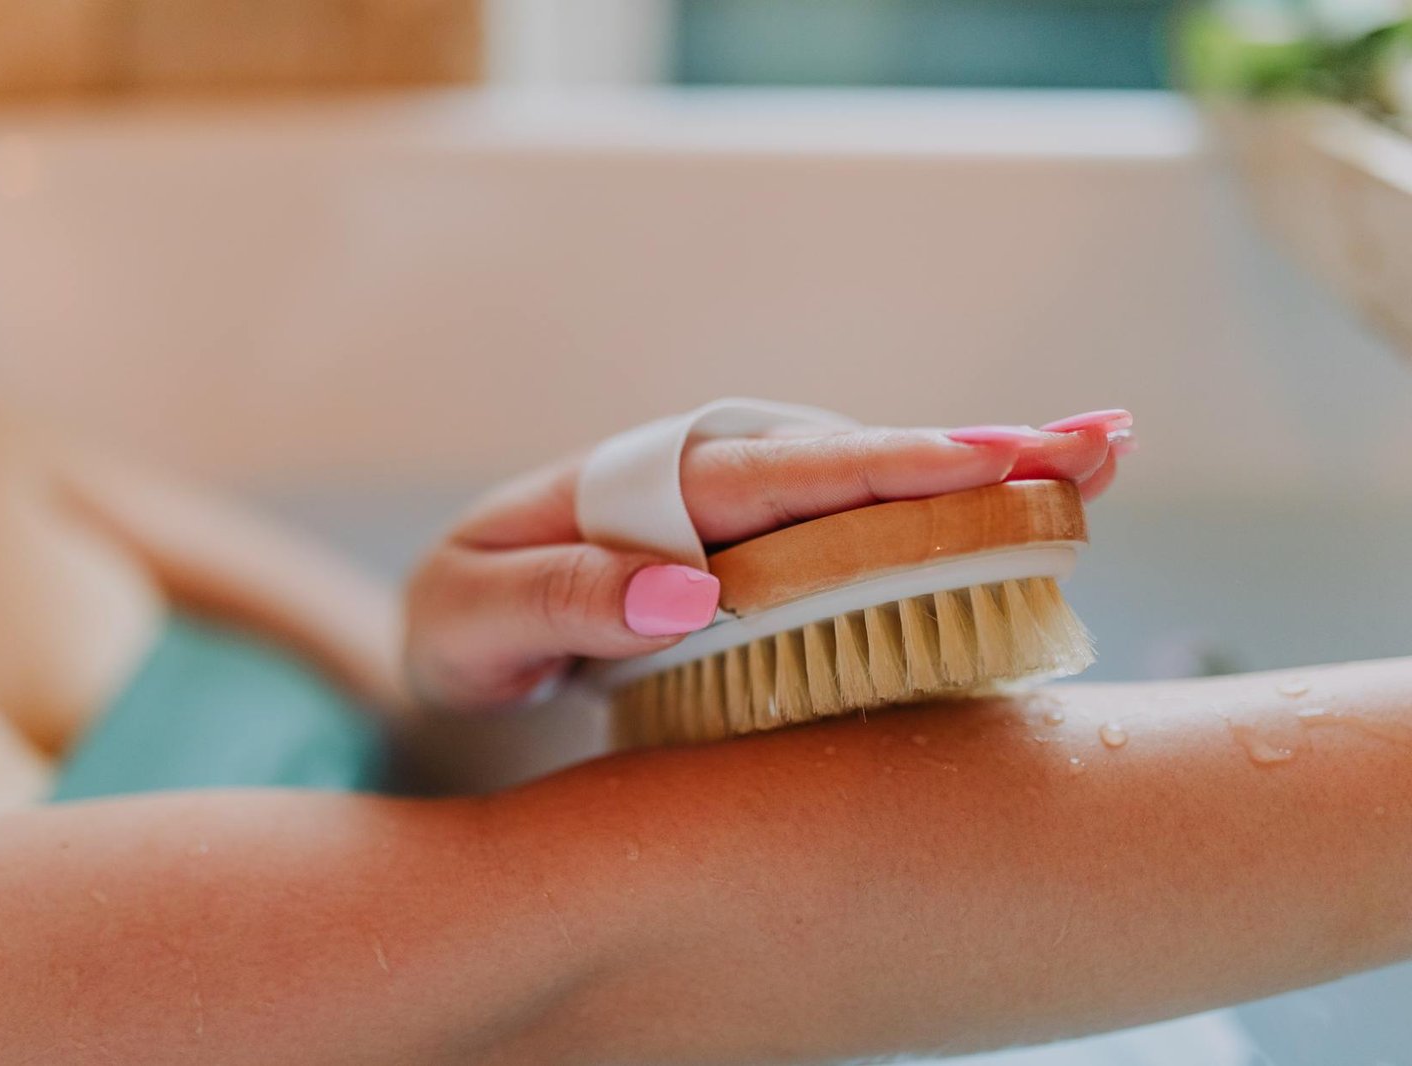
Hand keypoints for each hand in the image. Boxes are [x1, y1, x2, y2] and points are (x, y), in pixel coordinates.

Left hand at [404, 409, 1131, 711]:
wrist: (464, 652)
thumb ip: (561, 598)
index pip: (759, 474)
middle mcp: (705, 488)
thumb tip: (690, 592)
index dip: (866, 471)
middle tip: (1091, 446)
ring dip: (986, 476)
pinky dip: (949, 522)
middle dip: (967, 454)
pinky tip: (1036, 509)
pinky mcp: (771, 565)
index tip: (972, 466)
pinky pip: (865, 538)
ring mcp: (746, 524)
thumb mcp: (474, 621)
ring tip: (1099, 459)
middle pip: (845, 464)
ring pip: (874, 492)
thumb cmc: (463, 634)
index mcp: (631, 487)